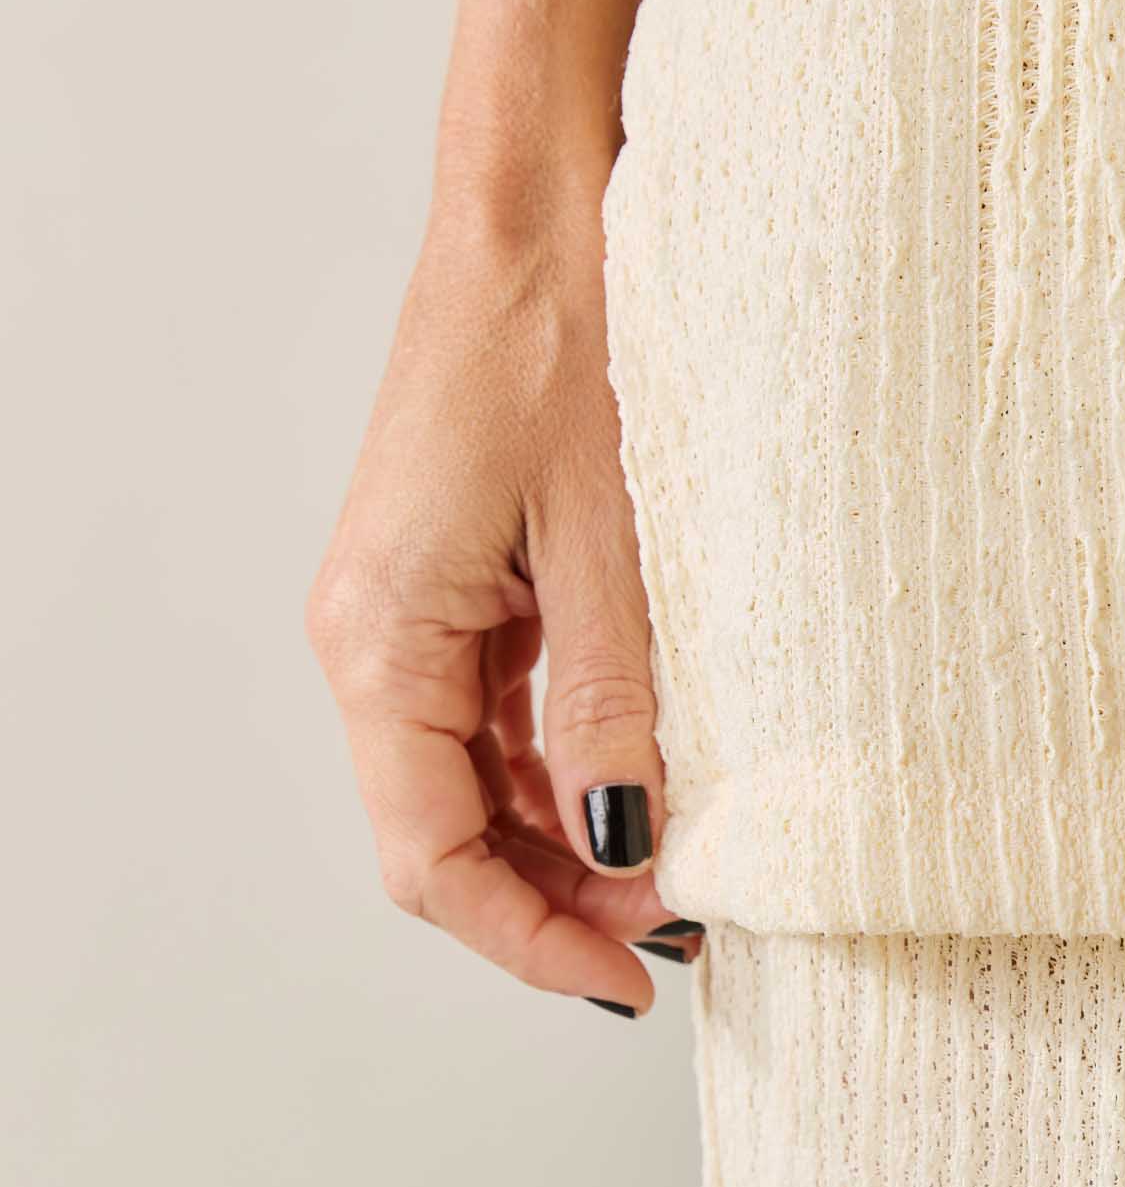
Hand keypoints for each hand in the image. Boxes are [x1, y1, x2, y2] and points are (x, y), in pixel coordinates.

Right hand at [306, 168, 680, 1017]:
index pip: (428, 852)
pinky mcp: (468, 577)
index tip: (632, 981)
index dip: (529, 936)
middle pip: (445, 829)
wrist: (549, 206)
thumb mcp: (612, 539)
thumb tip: (626, 838)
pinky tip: (648, 778)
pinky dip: (569, 763)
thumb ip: (614, 701)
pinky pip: (502, 711)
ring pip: (475, 779)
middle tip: (684, 931)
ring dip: (567, 838)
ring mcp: (420, 606)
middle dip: (558, 898)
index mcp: (383, 633)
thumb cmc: (568, 335)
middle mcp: (378, 632)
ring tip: (680, 871)